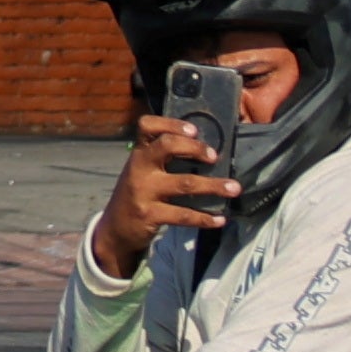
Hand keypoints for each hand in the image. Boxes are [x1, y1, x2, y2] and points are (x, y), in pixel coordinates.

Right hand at [91, 111, 241, 276]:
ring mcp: (143, 191)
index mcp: (139, 153)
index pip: (147, 126)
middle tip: (214, 156)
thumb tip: (205, 150)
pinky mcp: (150, 214)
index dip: (171, 123)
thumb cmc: (139, 193)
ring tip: (234, 188)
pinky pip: (183, 215)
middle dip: (195, 148)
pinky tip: (220, 219)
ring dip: (213, 186)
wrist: (116, 228)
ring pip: (184, 183)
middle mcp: (139, 168)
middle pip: (167, 146)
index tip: (194, 130)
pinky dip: (205, 218)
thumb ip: (163, 159)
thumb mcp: (143, 170)